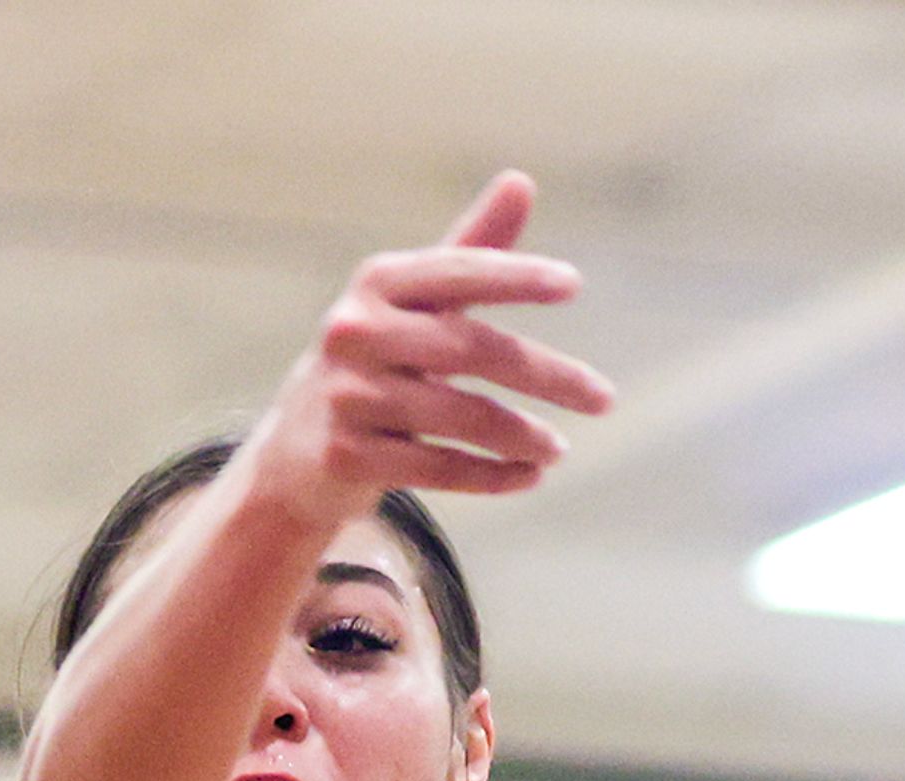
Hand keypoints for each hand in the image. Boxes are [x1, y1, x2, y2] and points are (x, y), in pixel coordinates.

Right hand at [233, 171, 614, 521]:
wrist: (300, 446)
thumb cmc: (378, 360)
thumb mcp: (417, 303)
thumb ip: (472, 250)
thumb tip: (521, 180)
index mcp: (378, 284)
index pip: (457, 272)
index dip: (513, 275)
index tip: (572, 284)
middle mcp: (355, 332)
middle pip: (469, 348)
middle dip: (546, 375)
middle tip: (604, 398)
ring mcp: (347, 396)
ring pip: (459, 416)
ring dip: (521, 435)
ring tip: (559, 449)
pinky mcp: (346, 455)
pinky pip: (438, 467)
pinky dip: (492, 476)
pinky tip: (530, 476)